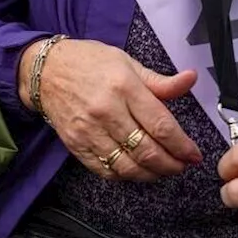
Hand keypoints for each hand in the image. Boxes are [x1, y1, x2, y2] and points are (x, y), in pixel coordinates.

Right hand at [19, 38, 201, 181]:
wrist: (44, 70)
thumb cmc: (86, 62)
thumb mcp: (126, 62)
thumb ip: (159, 80)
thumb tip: (191, 79)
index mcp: (123, 87)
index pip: (161, 126)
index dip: (182, 146)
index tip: (193, 154)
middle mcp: (106, 111)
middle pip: (147, 150)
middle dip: (171, 164)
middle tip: (181, 165)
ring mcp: (89, 130)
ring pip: (128, 166)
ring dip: (151, 174)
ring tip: (162, 170)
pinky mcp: (76, 144)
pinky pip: (105, 170)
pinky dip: (125, 175)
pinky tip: (135, 170)